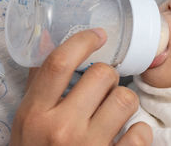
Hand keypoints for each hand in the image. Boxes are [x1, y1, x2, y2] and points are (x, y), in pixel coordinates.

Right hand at [10, 28, 151, 145]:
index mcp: (36, 114)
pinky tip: (124, 137)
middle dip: (107, 78)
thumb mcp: (28, 119)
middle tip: (101, 91)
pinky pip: (141, 131)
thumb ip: (42, 83)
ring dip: (123, 103)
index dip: (83, 40)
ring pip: (127, 98)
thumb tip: (52, 40)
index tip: (99, 35)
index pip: (59, 63)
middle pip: (104, 74)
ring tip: (111, 114)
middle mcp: (62, 129)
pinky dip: (137, 131)